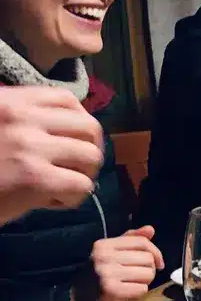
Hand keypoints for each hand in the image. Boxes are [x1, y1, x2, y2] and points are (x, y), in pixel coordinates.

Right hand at [0, 86, 103, 224]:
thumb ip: (21, 120)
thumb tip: (69, 125)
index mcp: (10, 101)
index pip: (66, 99)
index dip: (79, 120)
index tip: (73, 139)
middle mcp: (22, 119)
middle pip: (89, 127)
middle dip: (89, 149)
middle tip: (75, 167)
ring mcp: (30, 148)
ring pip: (91, 157)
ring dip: (83, 175)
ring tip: (61, 185)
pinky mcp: (36, 179)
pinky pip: (82, 186)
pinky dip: (72, 198)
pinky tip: (49, 201)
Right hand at [89, 226, 164, 300]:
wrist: (84, 299)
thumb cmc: (102, 275)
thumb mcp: (113, 253)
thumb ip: (132, 240)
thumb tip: (150, 229)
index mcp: (104, 245)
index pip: (142, 242)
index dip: (156, 252)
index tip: (159, 263)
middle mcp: (103, 257)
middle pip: (148, 258)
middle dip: (148, 269)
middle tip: (136, 276)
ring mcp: (106, 273)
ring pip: (148, 273)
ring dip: (145, 281)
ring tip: (131, 284)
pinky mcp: (111, 290)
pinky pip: (142, 288)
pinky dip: (139, 292)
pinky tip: (128, 292)